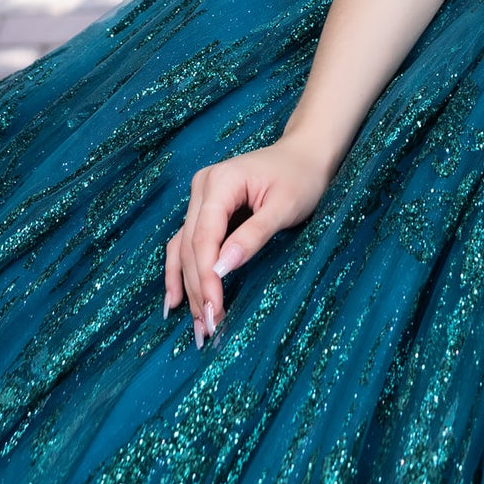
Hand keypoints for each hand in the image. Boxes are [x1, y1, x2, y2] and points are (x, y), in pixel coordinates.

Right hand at [163, 134, 333, 348]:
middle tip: (207, 329)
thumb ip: (253, 235)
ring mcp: (201, 196)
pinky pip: (187, 243)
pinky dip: (183, 271)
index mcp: (220, 181)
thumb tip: (221, 268)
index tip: (214, 311)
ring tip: (196, 324)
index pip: (204, 238)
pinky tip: (176, 300)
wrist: (306, 153)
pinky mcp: (206, 208)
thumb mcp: (284, 206)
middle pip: (191, 246)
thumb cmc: (302, 177)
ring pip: (185, 248)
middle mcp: (203, 186)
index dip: (205, 277)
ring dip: (188, 286)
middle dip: (197, 289)